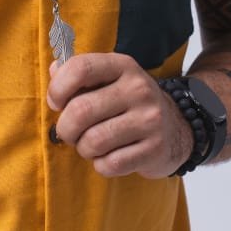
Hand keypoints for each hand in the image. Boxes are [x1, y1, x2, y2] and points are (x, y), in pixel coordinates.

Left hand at [47, 53, 192, 178]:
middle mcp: (138, 89)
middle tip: (70, 133)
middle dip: (66, 128)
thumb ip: (78, 74)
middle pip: (81, 110)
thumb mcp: (109, 80)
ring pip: (93, 141)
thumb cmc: (128, 103)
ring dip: (83, 149)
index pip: (80, 68)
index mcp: (123, 66)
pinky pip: (110, 164)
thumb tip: (53, 70)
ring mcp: (150, 120)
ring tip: (91, 145)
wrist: (176, 128)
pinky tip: (109, 157)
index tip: (56, 103)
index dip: (57, 89)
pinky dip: (101, 165)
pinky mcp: (155, 150)